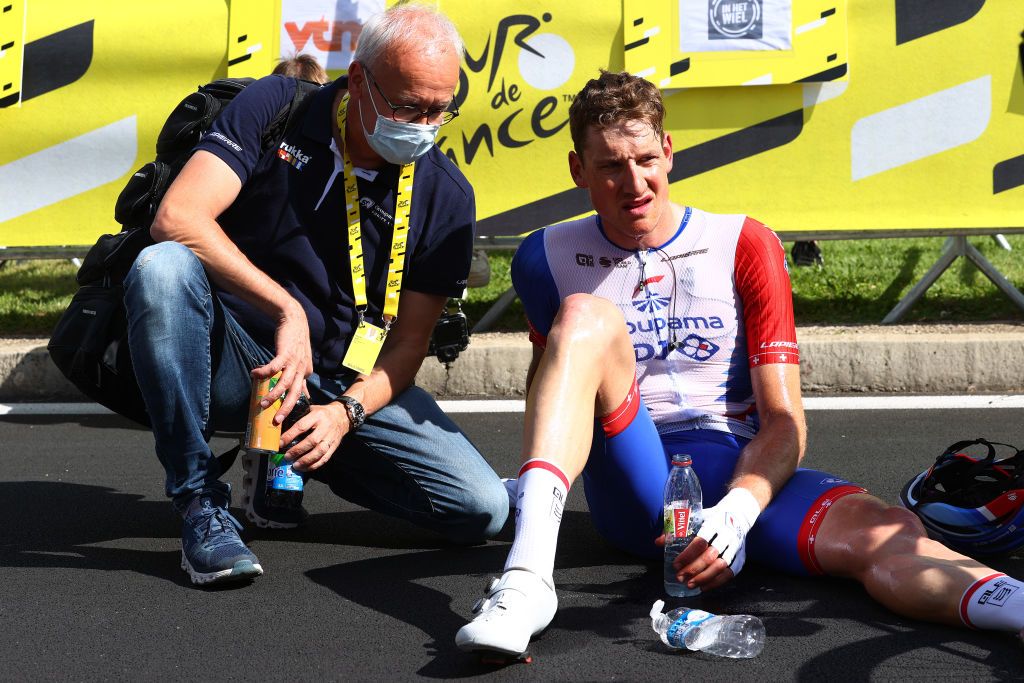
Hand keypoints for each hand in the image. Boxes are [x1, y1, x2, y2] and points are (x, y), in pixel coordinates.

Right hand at [252, 302, 312, 424]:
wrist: (295, 320)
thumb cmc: (295, 341)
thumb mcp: (302, 361)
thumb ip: (301, 376)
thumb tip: (303, 392)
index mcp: (305, 373)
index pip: (300, 395)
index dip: (292, 408)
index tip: (284, 419)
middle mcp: (302, 369)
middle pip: (295, 393)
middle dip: (286, 408)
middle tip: (276, 421)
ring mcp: (294, 362)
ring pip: (285, 383)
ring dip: (273, 394)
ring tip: (262, 403)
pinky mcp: (285, 352)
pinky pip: (274, 366)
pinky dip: (265, 372)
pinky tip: (254, 375)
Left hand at [280, 402, 348, 472]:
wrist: (342, 416)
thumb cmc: (322, 413)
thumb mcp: (311, 409)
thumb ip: (299, 417)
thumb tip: (281, 426)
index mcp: (317, 416)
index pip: (301, 426)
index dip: (290, 436)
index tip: (280, 443)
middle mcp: (325, 427)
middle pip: (311, 441)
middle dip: (297, 450)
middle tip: (287, 456)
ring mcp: (331, 438)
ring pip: (319, 452)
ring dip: (306, 460)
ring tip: (296, 465)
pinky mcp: (334, 446)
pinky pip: (325, 458)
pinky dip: (315, 465)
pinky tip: (306, 468)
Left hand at [671, 488, 761, 590]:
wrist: (738, 514)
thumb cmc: (711, 517)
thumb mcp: (695, 517)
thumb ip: (677, 529)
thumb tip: (658, 542)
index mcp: (714, 523)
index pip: (700, 541)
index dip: (687, 555)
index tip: (675, 564)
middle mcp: (727, 536)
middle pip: (710, 556)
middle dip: (694, 569)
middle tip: (680, 577)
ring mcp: (735, 548)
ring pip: (721, 567)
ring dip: (704, 578)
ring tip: (690, 585)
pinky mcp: (740, 558)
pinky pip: (729, 574)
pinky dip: (716, 582)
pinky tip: (703, 587)